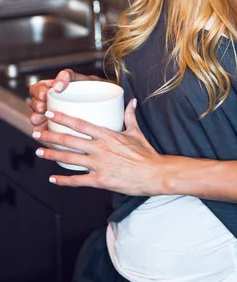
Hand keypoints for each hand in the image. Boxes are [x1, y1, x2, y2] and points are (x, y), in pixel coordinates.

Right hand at [29, 69, 100, 131]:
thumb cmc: (94, 88)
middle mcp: (49, 102)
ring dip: (37, 119)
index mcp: (52, 88)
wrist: (109, 103)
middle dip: (37, 106)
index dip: (37, 92)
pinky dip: (43, 132)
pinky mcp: (57, 128)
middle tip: (44, 108)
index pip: (36, 88)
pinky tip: (46, 132)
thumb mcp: (81, 78)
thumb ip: (68, 76)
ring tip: (44, 119)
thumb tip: (57, 87)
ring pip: (36, 118)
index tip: (45, 94)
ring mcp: (52, 115)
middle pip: (34, 104)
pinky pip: (45, 131)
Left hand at [33, 99, 163, 195]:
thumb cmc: (146, 153)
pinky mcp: (100, 181)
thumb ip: (130, 116)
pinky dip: (63, 180)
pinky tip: (52, 178)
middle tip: (36, 132)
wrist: (154, 174)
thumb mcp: (136, 132)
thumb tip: (131, 100)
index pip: (80, 123)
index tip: (50, 112)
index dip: (63, 117)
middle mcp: (100, 149)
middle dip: (50, 136)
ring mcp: (99, 165)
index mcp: (108, 135)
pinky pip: (78, 181)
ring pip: (69, 159)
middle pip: (69, 140)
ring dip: (51, 155)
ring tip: (38, 152)